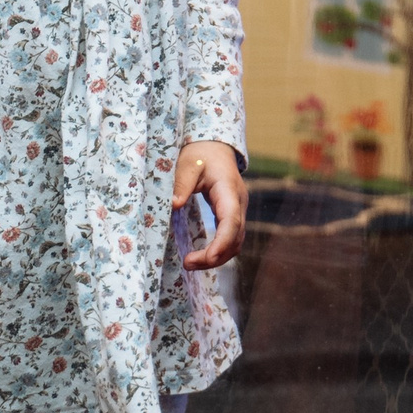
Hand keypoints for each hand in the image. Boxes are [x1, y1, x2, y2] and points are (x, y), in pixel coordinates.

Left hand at [173, 141, 246, 271]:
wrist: (215, 148)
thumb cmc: (201, 153)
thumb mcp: (188, 163)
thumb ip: (182, 182)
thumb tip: (174, 205)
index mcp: (229, 190)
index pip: (231, 221)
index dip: (221, 242)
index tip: (206, 258)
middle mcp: (238, 203)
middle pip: (235, 238)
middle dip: (215, 256)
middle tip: (188, 264)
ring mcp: (237, 211)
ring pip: (235, 242)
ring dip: (217, 258)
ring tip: (191, 264)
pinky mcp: (231, 215)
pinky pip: (230, 238)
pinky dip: (218, 251)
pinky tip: (202, 257)